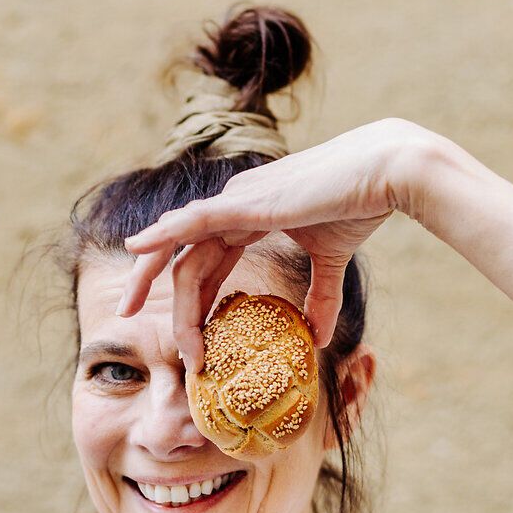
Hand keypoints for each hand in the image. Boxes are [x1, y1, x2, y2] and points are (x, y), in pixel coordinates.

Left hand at [118, 117, 430, 371]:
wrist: (384, 173)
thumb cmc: (360, 205)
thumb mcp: (333, 259)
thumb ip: (320, 297)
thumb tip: (317, 339)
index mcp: (252, 216)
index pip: (207, 261)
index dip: (192, 299)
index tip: (187, 337)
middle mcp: (236, 206)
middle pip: (184, 257)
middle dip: (158, 294)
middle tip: (136, 325)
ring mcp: (238, 201)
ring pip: (181, 247)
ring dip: (153, 281)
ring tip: (128, 310)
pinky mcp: (247, 201)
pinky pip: (192, 220)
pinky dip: (161, 234)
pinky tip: (135, 249)